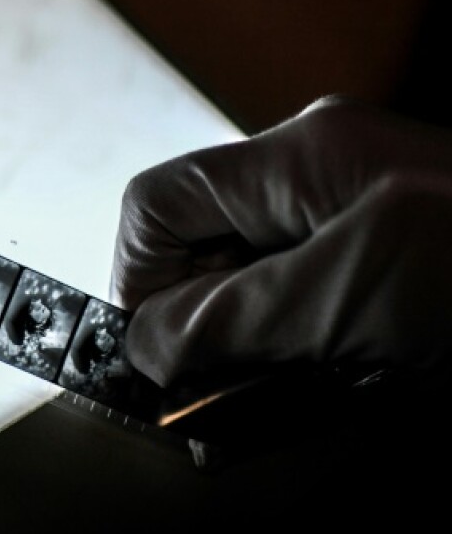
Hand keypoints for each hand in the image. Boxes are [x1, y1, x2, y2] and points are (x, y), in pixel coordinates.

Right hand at [111, 95, 451, 388]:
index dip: (142, 281)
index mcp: (300, 156)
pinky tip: (352, 369)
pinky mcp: (392, 245)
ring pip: (257, 280)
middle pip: (203, 245)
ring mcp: (362, 206)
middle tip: (249, 377)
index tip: (164, 351)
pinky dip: (312, 342)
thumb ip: (227, 319)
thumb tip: (143, 343)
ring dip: (266, 339)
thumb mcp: (342, 303)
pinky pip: (311, 295)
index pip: (156, 205)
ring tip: (318, 373)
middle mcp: (323, 169)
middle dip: (212, 319)